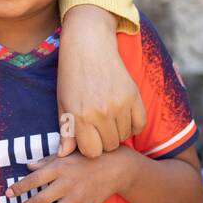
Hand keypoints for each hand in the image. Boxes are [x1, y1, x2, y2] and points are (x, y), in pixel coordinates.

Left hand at [6, 148, 131, 202]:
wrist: (116, 167)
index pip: (33, 180)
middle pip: (40, 201)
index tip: (7, 194)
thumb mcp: (66, 154)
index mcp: (59, 169)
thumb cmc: (87, 158)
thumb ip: (46, 161)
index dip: (19, 188)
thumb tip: (28, 166)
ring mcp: (77, 198)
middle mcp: (66, 184)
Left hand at [58, 4, 146, 157]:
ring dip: (117, 131)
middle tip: (97, 126)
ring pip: (125, 136)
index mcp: (80, 116)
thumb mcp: (62, 104)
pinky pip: (139, 125)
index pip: (92, 152)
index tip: (87, 137)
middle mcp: (101, 112)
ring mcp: (120, 104)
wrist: (89, 45)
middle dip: (103, 140)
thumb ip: (66, 132)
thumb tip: (63, 156)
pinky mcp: (134, 95)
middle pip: (109, 146)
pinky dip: (133, 125)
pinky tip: (122, 116)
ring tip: (108, 117)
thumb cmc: (71, 75)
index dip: (89, 147)